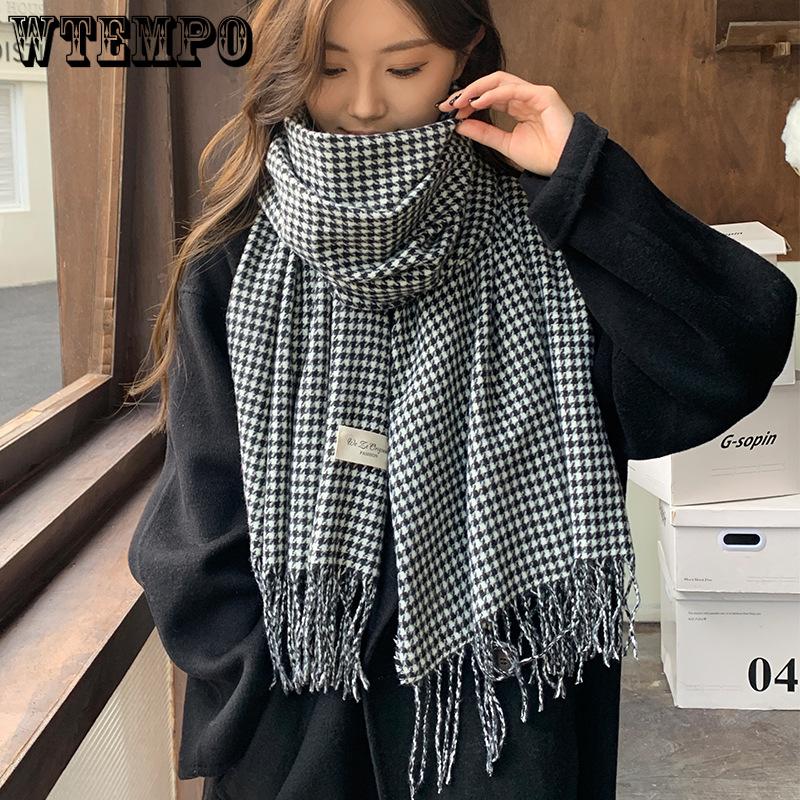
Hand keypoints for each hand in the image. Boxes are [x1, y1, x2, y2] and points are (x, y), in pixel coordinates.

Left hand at [437, 71, 575, 177]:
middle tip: (448, 104)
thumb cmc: (542, 157)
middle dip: (468, 92)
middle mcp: (525, 96)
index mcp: (518, 106)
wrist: (564, 167)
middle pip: (492, 84)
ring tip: (459, 102)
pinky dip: (493, 94)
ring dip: (476, 90)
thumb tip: (460, 125)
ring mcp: (535, 93)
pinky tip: (477, 103)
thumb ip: (484, 133)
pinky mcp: (543, 95)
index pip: (489, 96)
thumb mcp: (505, 145)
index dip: (468, 101)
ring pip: (500, 81)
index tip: (450, 112)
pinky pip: (514, 89)